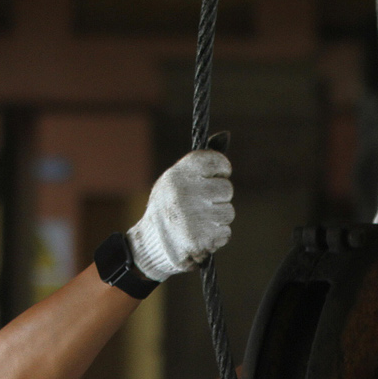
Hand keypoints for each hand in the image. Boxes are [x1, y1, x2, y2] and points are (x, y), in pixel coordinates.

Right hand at [127, 149, 233, 281]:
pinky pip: (225, 233)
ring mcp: (193, 216)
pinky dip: (217, 237)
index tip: (216, 176)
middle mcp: (185, 192)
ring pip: (228, 212)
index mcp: (179, 173)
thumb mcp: (175, 179)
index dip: (221, 170)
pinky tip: (200, 236)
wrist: (149, 244)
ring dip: (218, 220)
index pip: (217, 161)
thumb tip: (226, 134)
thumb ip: (201, 163)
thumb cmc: (167, 207)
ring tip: (198, 222)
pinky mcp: (200, 239)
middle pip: (226, 189)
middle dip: (218, 199)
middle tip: (201, 206)